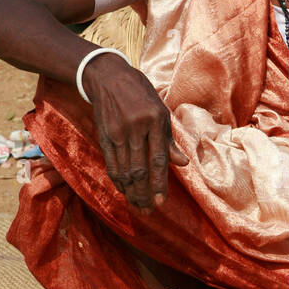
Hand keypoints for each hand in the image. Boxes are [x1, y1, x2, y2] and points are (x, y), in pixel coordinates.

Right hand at [83, 53, 188, 213]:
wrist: (108, 77)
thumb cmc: (141, 94)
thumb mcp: (161, 111)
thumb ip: (169, 140)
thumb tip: (183, 164)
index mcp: (154, 120)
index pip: (158, 159)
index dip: (159, 183)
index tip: (162, 201)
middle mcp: (135, 128)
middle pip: (140, 169)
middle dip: (144, 194)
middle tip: (149, 211)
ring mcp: (117, 132)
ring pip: (125, 170)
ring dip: (131, 192)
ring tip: (138, 206)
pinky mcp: (104, 135)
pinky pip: (111, 163)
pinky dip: (118, 180)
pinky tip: (124, 190)